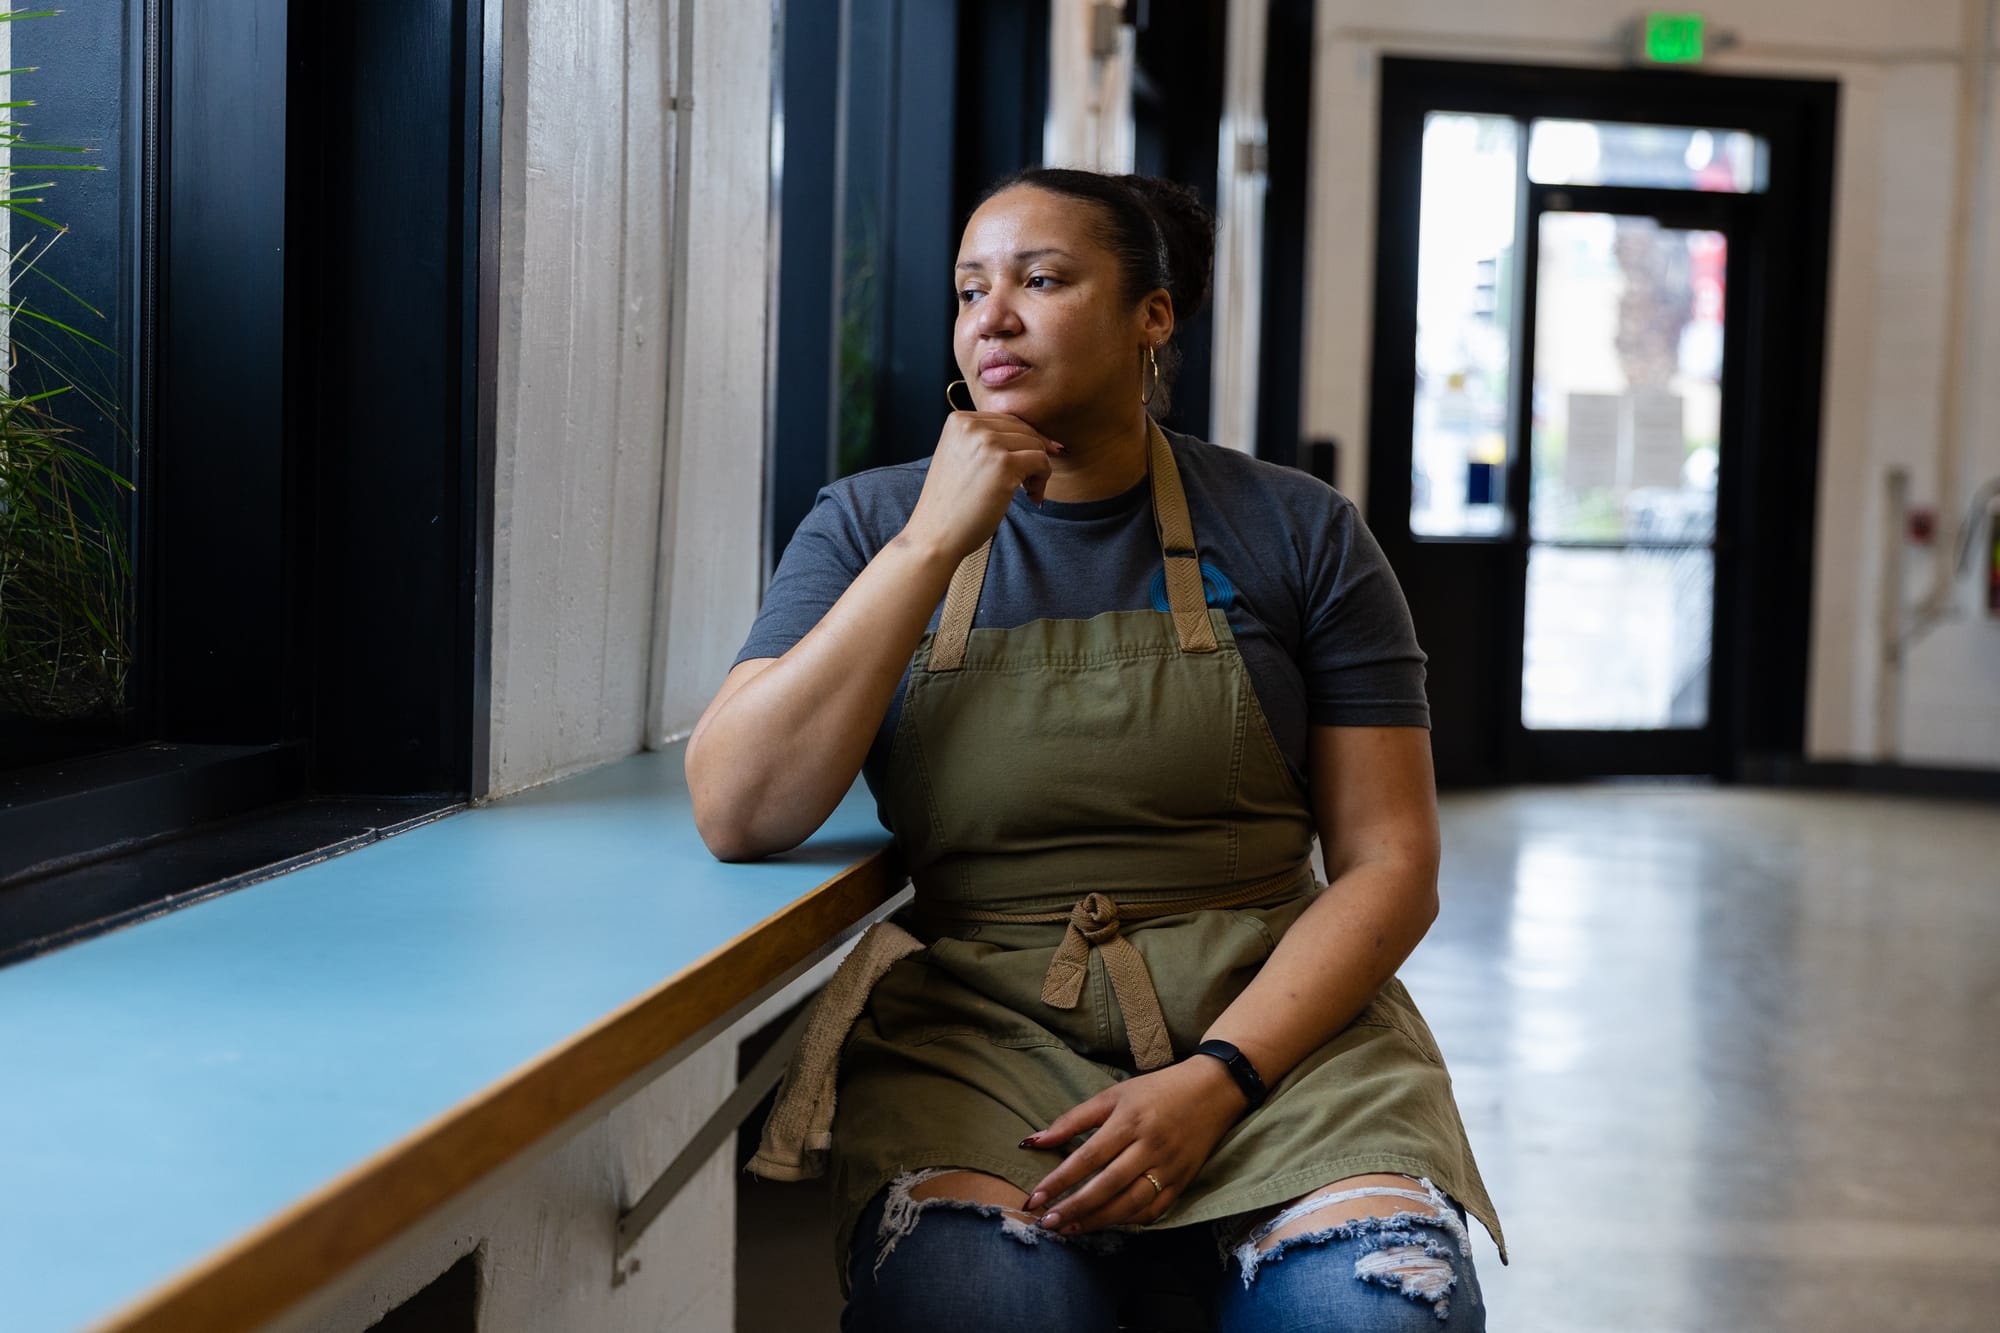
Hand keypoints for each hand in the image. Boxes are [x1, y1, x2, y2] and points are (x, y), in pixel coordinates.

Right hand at [900, 411, 1062, 562]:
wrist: (934, 535)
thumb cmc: (951, 504)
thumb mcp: (960, 458)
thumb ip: (985, 442)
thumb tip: (1036, 436)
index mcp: (959, 420)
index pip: (1007, 420)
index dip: (1021, 445)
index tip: (1022, 468)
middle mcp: (971, 425)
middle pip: (1023, 429)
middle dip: (1032, 455)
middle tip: (1027, 484)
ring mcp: (987, 443)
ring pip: (1036, 444)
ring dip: (1038, 470)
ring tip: (1027, 492)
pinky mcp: (1004, 464)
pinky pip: (1042, 461)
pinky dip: (1043, 480)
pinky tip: (1032, 496)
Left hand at [1018, 1056, 1247, 1234]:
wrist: (1213, 1089)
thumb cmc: (1157, 1090)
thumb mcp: (1113, 1095)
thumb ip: (1073, 1120)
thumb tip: (1032, 1141)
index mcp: (1129, 1120)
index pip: (1087, 1157)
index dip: (1059, 1181)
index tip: (1034, 1199)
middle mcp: (1150, 1146)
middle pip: (1107, 1186)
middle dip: (1074, 1208)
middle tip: (1047, 1223)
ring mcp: (1169, 1167)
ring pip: (1130, 1204)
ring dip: (1098, 1221)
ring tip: (1070, 1229)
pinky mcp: (1183, 1182)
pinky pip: (1154, 1211)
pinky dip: (1128, 1221)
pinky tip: (1106, 1223)